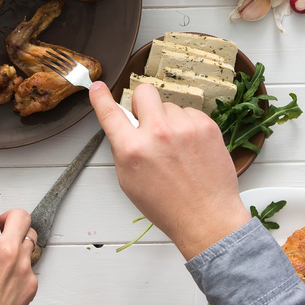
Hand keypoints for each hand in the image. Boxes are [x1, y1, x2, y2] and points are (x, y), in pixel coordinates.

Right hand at [0, 194, 38, 304]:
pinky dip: (20, 265)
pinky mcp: (32, 283)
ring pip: (29, 239)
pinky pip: (29, 264)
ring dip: (18, 240)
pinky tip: (5, 278)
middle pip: (22, 215)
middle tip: (3, 225)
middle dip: (11, 216)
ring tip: (4, 254)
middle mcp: (8, 251)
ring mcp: (23, 267)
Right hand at [89, 82, 249, 259]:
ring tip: (177, 148)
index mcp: (133, 149)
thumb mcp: (129, 181)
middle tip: (148, 122)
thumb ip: (123, 149)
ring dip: (169, 121)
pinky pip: (190, 113)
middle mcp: (157, 133)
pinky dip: (188, 126)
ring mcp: (184, 127)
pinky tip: (191, 148)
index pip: (110, 113)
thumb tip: (123, 127)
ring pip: (169, 106)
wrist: (207, 217)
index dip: (100, 97)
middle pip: (144, 92)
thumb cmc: (167, 205)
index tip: (97, 87)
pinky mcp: (206, 126)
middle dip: (142, 104)